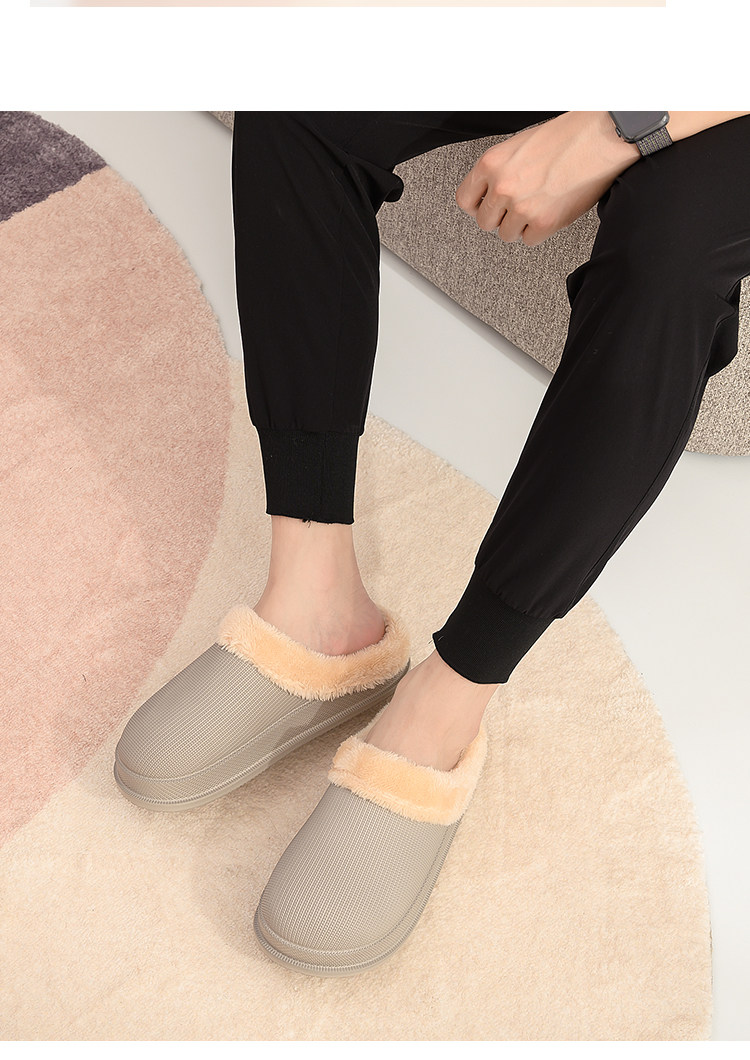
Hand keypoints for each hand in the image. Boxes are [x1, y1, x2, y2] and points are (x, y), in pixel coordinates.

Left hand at [455, 111, 639, 246]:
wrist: (600, 137)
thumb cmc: (565, 137)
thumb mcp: (518, 146)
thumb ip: (499, 171)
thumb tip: (489, 195)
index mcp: (492, 163)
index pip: (465, 200)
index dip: (476, 206)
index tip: (485, 207)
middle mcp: (503, 186)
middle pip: (485, 222)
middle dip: (500, 217)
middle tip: (516, 207)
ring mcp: (522, 207)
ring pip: (506, 234)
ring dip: (519, 225)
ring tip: (537, 206)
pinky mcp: (544, 223)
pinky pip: (529, 240)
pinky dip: (538, 231)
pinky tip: (549, 211)